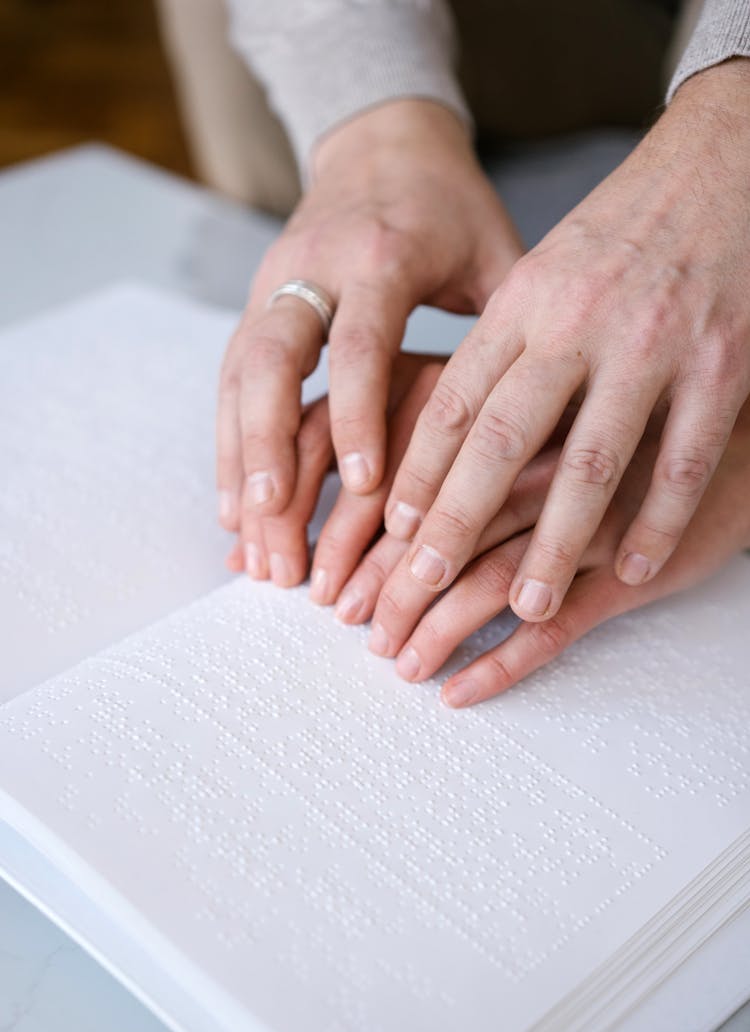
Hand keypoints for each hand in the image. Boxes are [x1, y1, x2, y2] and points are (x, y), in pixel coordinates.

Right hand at [216, 98, 522, 564]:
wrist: (381, 143)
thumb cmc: (450, 207)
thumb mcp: (491, 249)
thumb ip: (505, 325)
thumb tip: (542, 427)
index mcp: (380, 255)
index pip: (358, 344)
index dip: (357, 416)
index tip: (366, 487)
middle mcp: (312, 269)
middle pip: (271, 359)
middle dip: (265, 443)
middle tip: (272, 519)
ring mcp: (272, 285)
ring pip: (237, 378)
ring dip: (236, 462)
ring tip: (245, 544)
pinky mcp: (254, 306)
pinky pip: (230, 383)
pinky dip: (229, 449)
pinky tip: (235, 511)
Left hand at [375, 59, 749, 660]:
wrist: (720, 161)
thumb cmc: (617, 234)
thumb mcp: (541, 275)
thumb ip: (498, 347)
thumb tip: (437, 432)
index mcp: (522, 302)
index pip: (454, 400)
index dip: (418, 469)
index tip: (389, 528)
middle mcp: (577, 323)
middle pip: (501, 439)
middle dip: (457, 519)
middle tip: (421, 584)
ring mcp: (651, 344)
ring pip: (591, 461)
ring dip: (557, 543)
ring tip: (530, 604)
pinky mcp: (720, 362)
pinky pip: (682, 458)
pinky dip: (659, 520)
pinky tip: (636, 568)